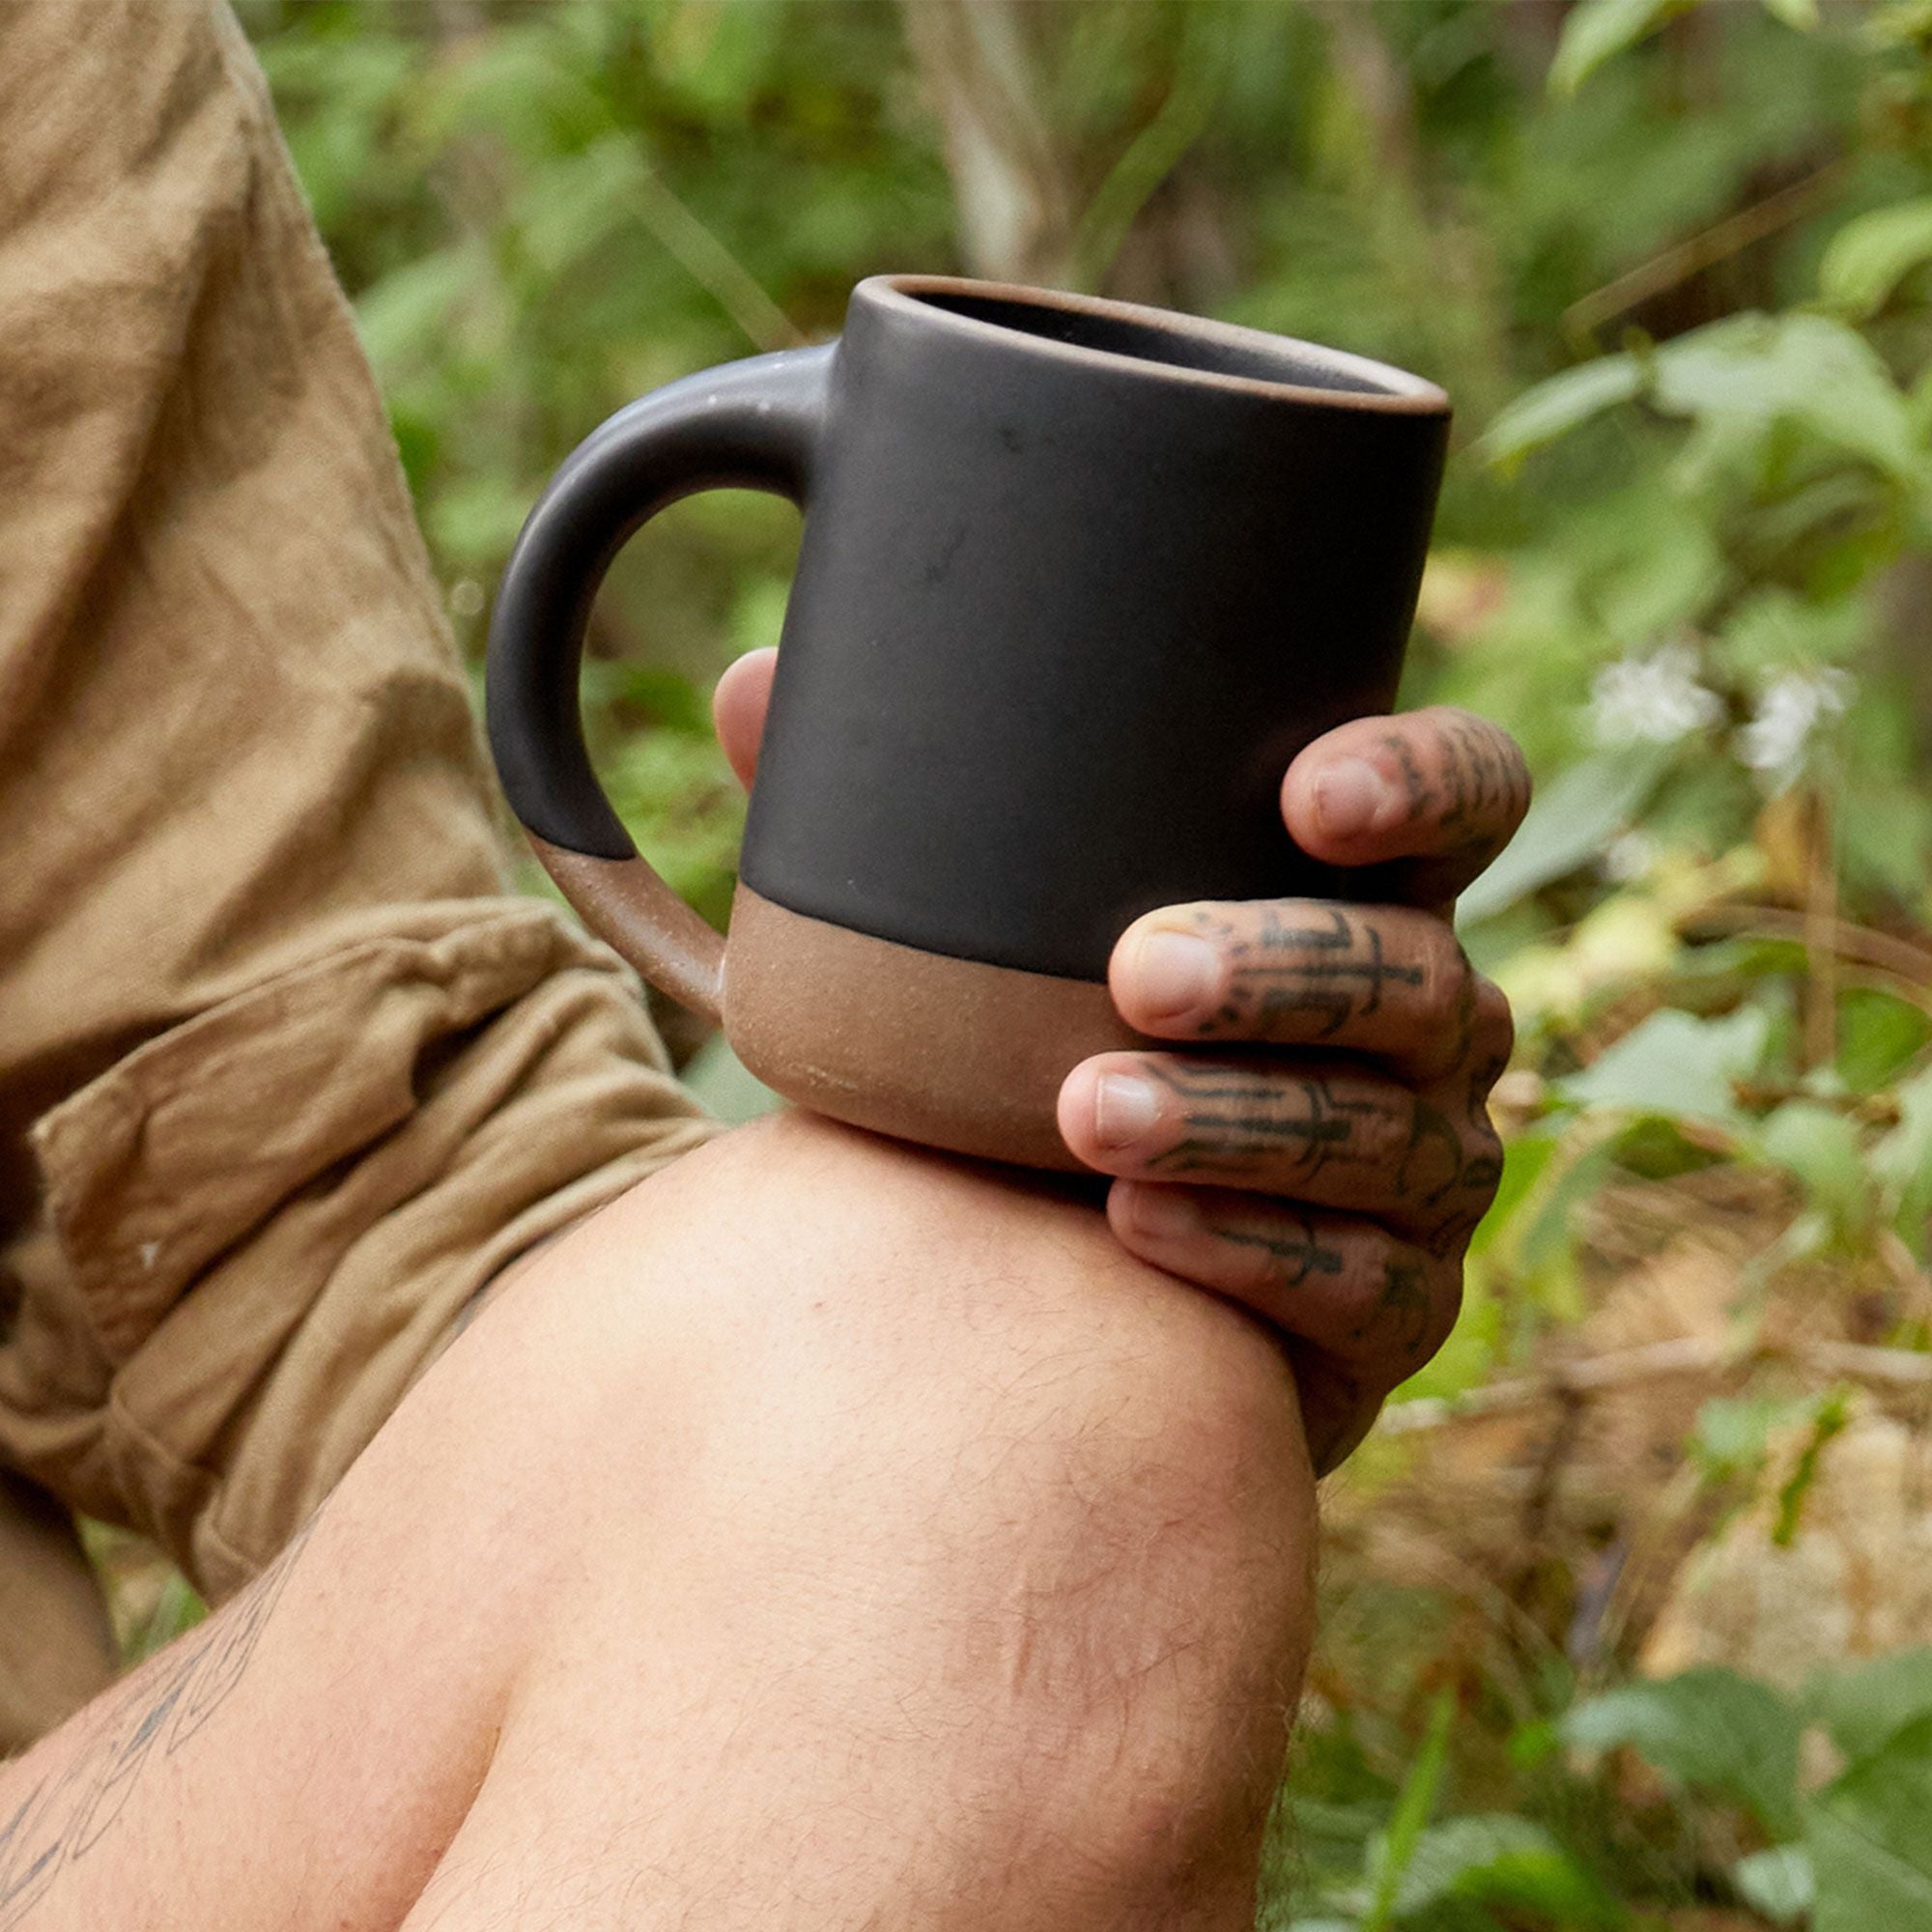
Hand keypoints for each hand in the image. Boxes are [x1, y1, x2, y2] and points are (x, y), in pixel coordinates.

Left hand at [714, 654, 1528, 1474]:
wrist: (1031, 1265)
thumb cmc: (1015, 1056)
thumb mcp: (955, 938)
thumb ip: (881, 817)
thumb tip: (749, 687)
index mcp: (1354, 892)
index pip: (1469, 799)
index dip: (1424, 782)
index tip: (1305, 793)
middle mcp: (1425, 1026)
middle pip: (1423, 977)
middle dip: (1294, 967)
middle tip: (1140, 970)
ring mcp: (1425, 1172)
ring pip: (1392, 1137)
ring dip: (1244, 1121)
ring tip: (1087, 1113)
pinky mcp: (1392, 1311)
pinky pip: (1362, 1287)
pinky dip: (1246, 1253)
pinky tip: (1135, 1233)